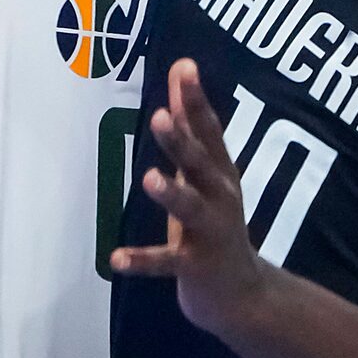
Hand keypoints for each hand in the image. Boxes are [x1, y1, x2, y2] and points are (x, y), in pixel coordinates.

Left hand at [109, 59, 274, 340]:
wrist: (241, 293)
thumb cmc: (214, 219)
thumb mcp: (206, 169)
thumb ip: (191, 120)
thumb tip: (182, 64)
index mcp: (220, 171)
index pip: (209, 130)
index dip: (196, 100)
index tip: (185, 69)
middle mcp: (220, 197)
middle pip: (200, 164)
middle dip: (182, 142)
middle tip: (160, 117)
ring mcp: (209, 232)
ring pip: (190, 209)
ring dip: (171, 193)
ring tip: (149, 178)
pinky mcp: (195, 266)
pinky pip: (166, 262)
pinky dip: (142, 260)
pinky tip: (116, 259)